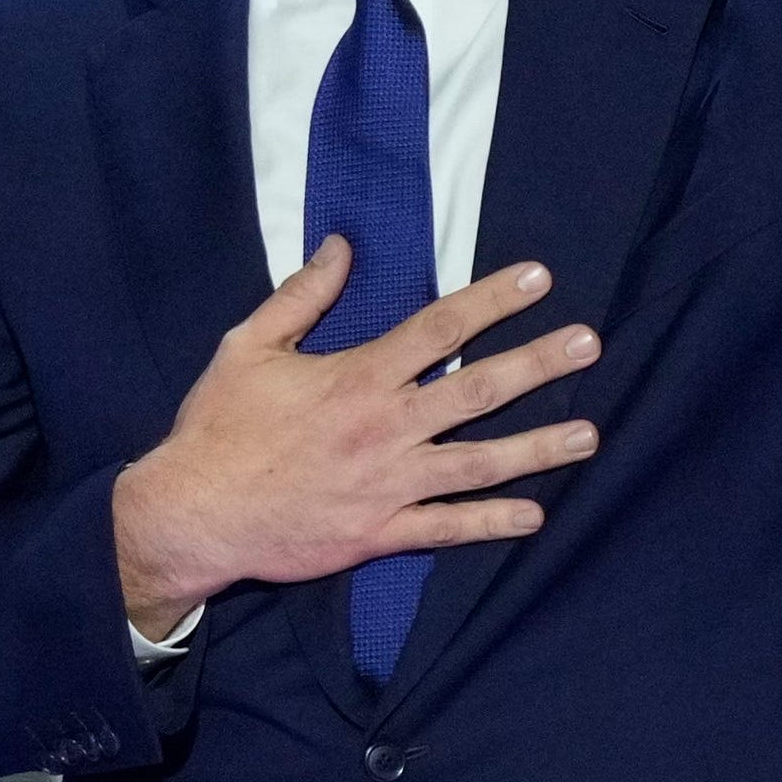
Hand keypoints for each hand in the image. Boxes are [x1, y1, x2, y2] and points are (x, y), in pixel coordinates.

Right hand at [113, 240, 600, 637]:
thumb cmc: (217, 427)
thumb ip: (302, 296)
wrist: (192, 513)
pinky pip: (446, 529)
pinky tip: (535, 515)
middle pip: (478, 390)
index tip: (539, 280)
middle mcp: (385, 428)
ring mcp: (387, 485)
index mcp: (357, 376)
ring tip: (589, 434)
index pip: (440, 327)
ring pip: (478, 463)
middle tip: (588, 345)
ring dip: (538, 448)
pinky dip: (492, 523)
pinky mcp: (378, 534)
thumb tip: (342, 247)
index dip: (493, 300)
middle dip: (538, 364)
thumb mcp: (248, 346)